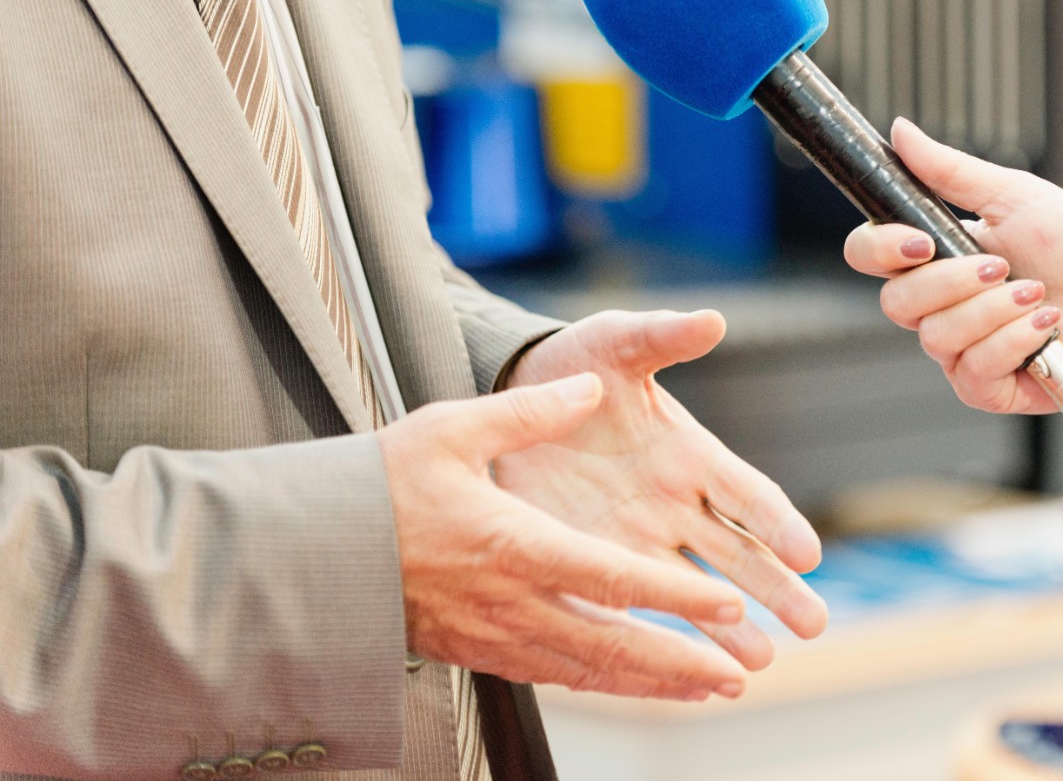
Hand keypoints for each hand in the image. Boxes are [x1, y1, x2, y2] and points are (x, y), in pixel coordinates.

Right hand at [377, 375, 751, 701]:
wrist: (309, 554)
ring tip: (711, 689)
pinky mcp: (481, 652)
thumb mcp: (449, 429)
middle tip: (739, 676)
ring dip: (654, 684)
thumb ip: (526, 411)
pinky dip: (608, 685)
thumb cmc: (379, 486)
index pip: (610, 578)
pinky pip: (557, 676)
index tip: (724, 605)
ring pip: (590, 671)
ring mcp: (495, 636)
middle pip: (612, 644)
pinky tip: (639, 685)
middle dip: (681, 663)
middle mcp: (511, 602)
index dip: (673, 598)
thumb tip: (587, 388)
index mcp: (513, 544)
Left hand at [496, 310, 826, 671]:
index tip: (807, 552)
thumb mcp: (616, 343)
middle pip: (740, 554)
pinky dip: (669, 640)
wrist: (514, 395)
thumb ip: (662, 336)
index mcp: (691, 453)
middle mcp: (677, 505)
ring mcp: (642, 540)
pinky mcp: (600, 564)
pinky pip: (642, 608)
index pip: (747, 492)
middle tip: (814, 625)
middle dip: (777, 589)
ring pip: (700, 593)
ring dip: (733, 628)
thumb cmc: (577, 362)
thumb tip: (711, 319)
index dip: (777, 521)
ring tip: (763, 665)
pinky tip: (693, 673)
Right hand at [843, 119, 1062, 411]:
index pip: (871, 255)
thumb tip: (900, 131)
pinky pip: (972, 371)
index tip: (919, 241)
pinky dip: (1013, 342)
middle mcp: (940, 305)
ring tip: (1037, 294)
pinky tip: (1046, 328)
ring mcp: (961, 349)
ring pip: (936, 338)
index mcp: (935, 256)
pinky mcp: (988, 387)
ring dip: (993, 311)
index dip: (880, 249)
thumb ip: (949, 169)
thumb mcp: (1013, 195)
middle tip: (1001, 267)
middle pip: (896, 303)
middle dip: (953, 282)